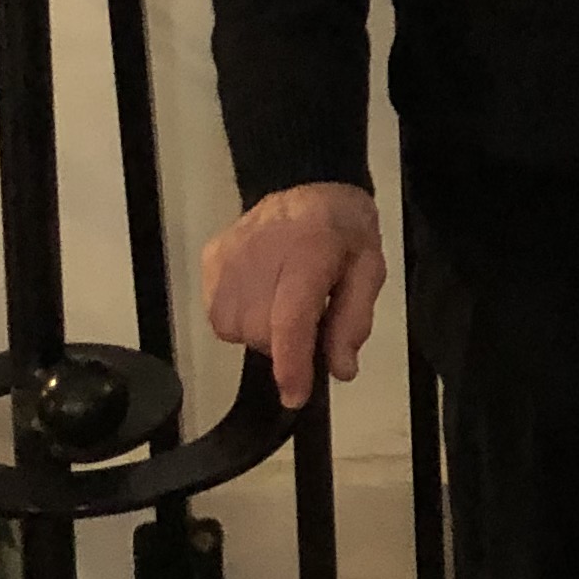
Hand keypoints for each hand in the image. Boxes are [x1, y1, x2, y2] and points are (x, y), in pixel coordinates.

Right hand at [199, 181, 386, 406]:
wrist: (309, 182)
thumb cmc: (344, 231)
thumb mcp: (369, 270)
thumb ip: (354, 320)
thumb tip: (340, 369)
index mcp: (309, 253)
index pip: (290, 319)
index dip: (291, 364)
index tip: (294, 396)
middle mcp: (260, 254)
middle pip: (260, 332)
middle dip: (285, 343)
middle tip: (307, 318)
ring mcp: (228, 256)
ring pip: (233, 328)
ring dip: (260, 332)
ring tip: (282, 303)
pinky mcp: (210, 258)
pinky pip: (216, 314)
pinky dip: (239, 317)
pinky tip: (260, 293)